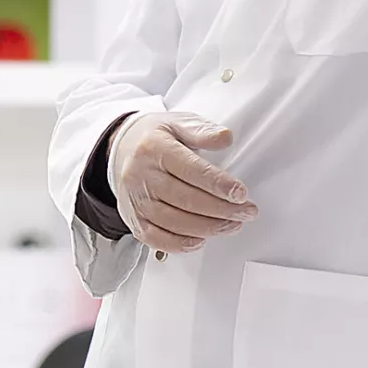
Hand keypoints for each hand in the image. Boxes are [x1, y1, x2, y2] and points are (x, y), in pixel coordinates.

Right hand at [109, 111, 255, 252]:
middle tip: (246, 212)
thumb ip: (203, 131)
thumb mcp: (178, 123)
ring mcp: (136, 200)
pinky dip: (180, 244)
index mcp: (155, 148)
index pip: (191, 170)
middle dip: (222, 209)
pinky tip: (201, 239)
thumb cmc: (155, 138)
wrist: (121, 150)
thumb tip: (225, 138)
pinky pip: (156, 238)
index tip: (240, 193)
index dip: (219, 184)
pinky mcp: (133, 219)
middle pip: (186, 199)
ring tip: (232, 225)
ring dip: (208, 228)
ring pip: (174, 222)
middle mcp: (142, 175)